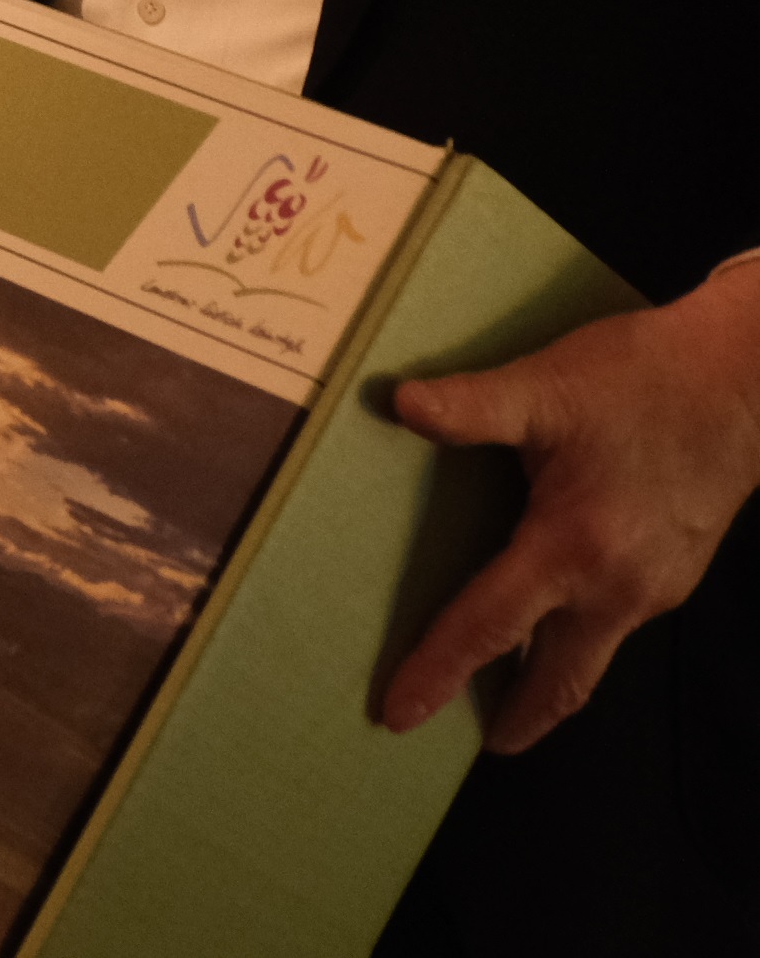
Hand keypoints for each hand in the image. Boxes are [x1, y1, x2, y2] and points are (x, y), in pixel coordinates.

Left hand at [381, 265, 759, 751]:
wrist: (742, 378)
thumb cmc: (640, 380)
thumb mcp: (546, 386)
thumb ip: (472, 405)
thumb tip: (400, 405)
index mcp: (573, 548)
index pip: (489, 628)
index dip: (439, 673)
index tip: (396, 716)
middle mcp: (618, 587)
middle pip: (559, 678)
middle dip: (516, 717)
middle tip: (469, 742)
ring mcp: (655, 587)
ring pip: (591, 655)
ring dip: (547, 681)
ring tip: (501, 693)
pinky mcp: (675, 574)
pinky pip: (615, 626)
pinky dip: (576, 640)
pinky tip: (553, 621)